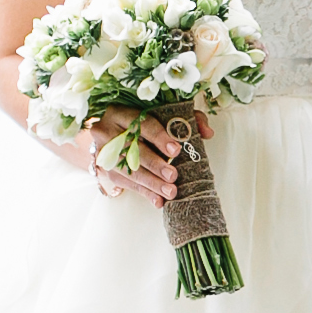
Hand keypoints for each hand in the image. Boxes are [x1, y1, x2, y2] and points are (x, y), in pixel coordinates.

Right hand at [65, 108, 201, 207]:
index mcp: (121, 112)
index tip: (175, 150)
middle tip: (173, 176)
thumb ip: (186, 119)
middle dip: (155, 165)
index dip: (159, 137)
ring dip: (151, 183)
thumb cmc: (142, 122)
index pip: (141, 124)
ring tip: (170, 191)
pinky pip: (126, 183)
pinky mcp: (106, 170)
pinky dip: (144, 192)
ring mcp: (104, 152)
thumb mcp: (162, 114)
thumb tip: (207, 132)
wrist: (110, 133)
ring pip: (128, 170)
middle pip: (133, 150)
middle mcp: (108, 131)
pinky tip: (158, 200)